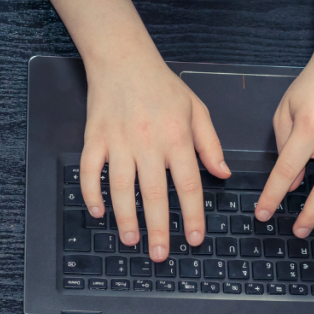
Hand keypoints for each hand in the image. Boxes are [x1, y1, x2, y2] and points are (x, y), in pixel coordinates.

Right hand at [79, 53, 229, 261]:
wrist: (123, 58)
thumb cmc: (162, 85)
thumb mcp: (196, 110)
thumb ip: (210, 144)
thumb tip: (222, 174)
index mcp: (176, 137)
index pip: (188, 185)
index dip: (192, 215)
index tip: (194, 239)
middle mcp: (148, 142)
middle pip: (153, 194)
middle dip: (158, 228)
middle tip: (161, 254)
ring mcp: (118, 141)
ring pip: (121, 187)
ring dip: (125, 217)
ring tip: (131, 240)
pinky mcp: (95, 138)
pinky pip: (90, 171)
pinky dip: (91, 193)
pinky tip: (98, 211)